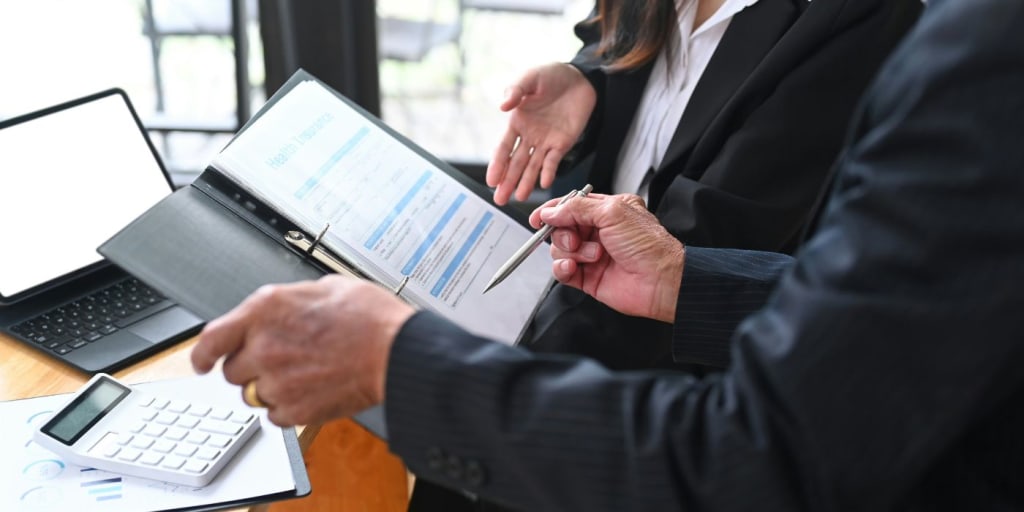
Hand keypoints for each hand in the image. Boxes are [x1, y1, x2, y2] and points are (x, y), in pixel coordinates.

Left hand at [191, 275, 415, 426]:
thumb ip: (290, 302)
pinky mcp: (295, 409)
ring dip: (271, 388)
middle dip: (251, 369)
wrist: (395, 350)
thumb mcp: (324, 287)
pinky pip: (275, 416)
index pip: (211, 339)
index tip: (201, 363)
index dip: (201, 356)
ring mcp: (277, 380)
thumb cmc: (370, 316)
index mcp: (265, 309)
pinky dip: (289, 408)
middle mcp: (264, 345)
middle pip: (233, 372)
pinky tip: (312, 391)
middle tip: (279, 362)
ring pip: (254, 395)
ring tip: (303, 376)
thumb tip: (282, 311)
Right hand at [486, 63, 596, 204]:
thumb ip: (515, 91)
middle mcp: (529, 136)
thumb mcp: (530, 78)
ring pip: (532, 166)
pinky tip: (544, 183)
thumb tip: (503, 106)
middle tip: (500, 199)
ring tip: (520, 198)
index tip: (491, 181)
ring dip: (526, 182)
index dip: (497, 165)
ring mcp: (545, 142)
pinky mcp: (562, 143)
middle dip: (508, 182)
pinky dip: (549, 172)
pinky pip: (554, 161)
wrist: (579, 78)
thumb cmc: (550, 75)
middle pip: (516, 163)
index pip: (503, 148)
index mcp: (517, 122)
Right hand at [532, 193, 684, 322]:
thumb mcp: (612, 212)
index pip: (571, 206)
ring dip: (572, 251)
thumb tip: (551, 211)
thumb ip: (576, 208)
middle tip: (577, 238)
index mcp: (607, 211)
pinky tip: (573, 267)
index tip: (539, 217)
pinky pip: (562, 270)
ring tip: (594, 256)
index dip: (553, 210)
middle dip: (564, 232)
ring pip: (559, 249)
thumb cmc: (648, 245)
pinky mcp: (587, 278)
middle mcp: (599, 232)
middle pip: (561, 228)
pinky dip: (563, 268)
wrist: (660, 280)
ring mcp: (592, 255)